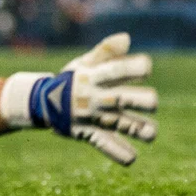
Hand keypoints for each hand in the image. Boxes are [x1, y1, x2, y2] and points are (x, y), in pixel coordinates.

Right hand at [0, 33, 157, 164]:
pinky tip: (132, 157)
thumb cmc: (73, 78)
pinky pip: (106, 146)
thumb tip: (126, 38)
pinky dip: (120, 154)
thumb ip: (106, 50)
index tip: (146, 68)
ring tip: (151, 133)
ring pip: (121, 125)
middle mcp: (98, 97)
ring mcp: (95, 117)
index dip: (137, 68)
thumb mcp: (85, 62)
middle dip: (145, 101)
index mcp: (96, 76)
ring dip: (140, 130)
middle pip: (125, 99)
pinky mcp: (91, 135)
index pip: (119, 69)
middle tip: (151, 103)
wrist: (44, 102)